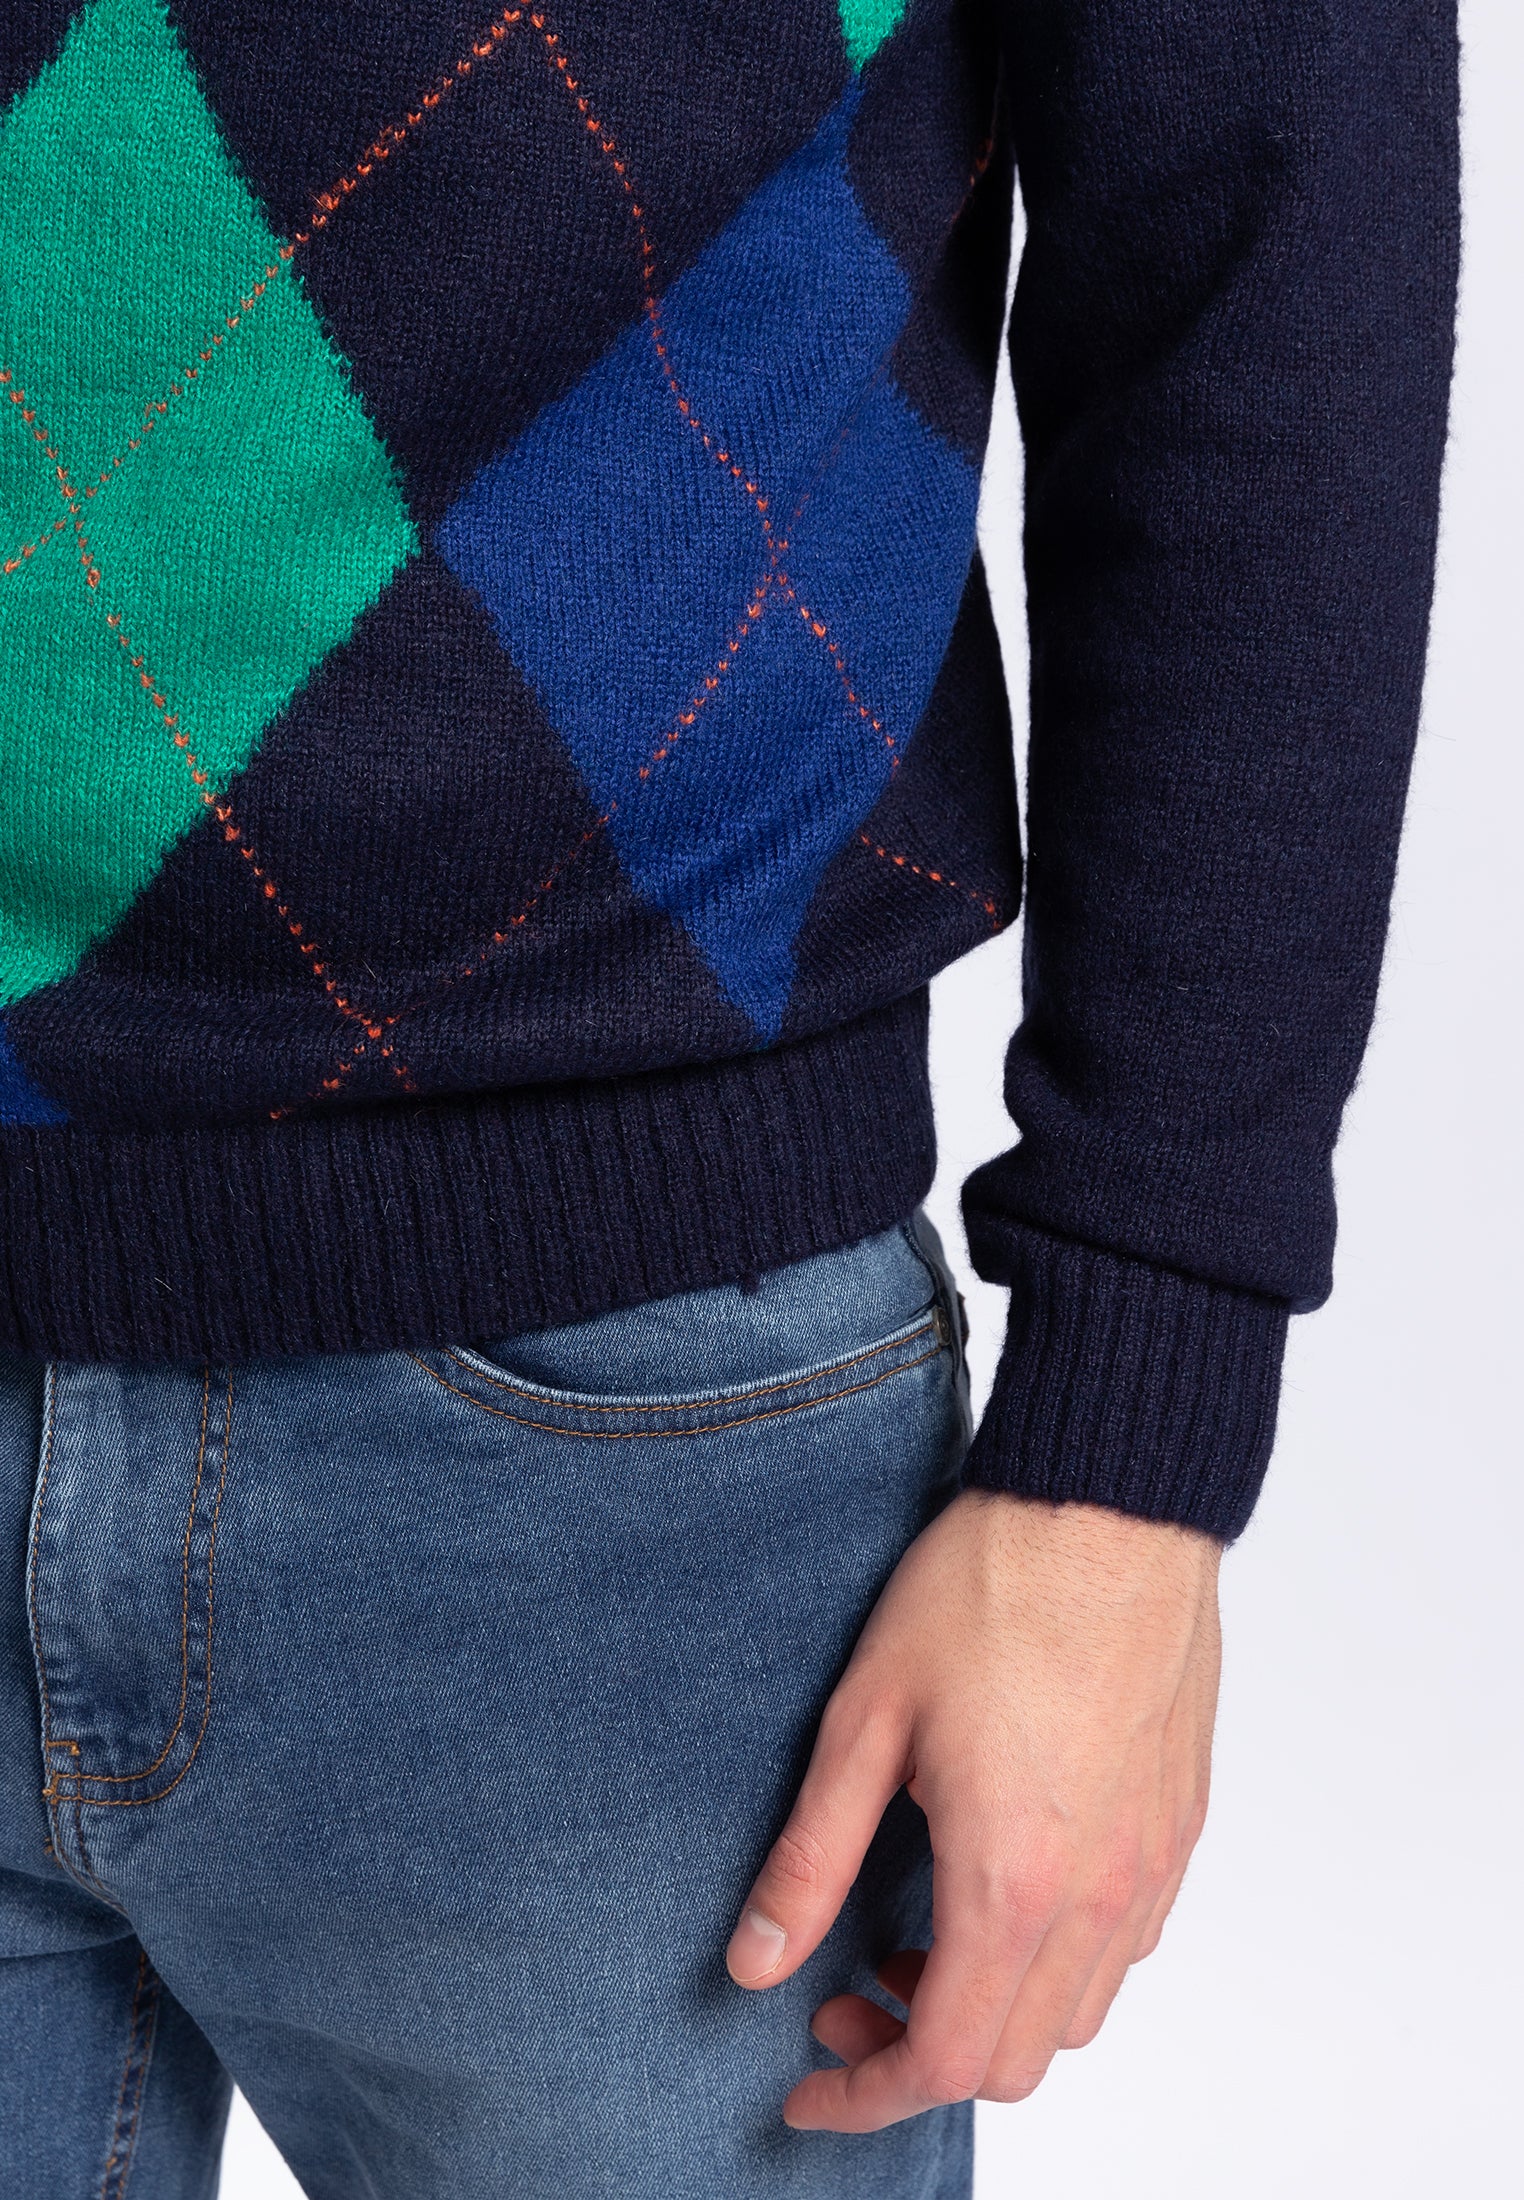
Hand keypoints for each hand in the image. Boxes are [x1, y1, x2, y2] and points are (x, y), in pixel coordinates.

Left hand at [725, 1489, 1221, 2130]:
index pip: (943, 2062)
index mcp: (1012, 1880)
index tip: (808, 2085)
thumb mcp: (866, 1719)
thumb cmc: (991, 1589)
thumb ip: (811, 1857)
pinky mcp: (1180, 1821)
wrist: (1111, 1502)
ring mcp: (1152, 1861)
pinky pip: (1125, 1946)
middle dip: (918, 2058)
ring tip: (919, 1940)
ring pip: (1078, 2014)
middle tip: (844, 1998)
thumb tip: (755, 1963)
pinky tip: (1000, 1888)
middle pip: (1015, 2060)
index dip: (864, 2097)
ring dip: (993, 2014)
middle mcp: (1099, 1894)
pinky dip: (1056, 1962)